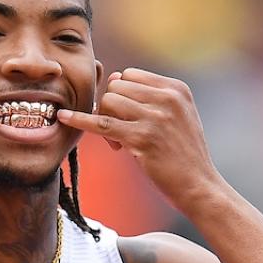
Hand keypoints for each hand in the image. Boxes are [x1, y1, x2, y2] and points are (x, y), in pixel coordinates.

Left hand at [56, 68, 223, 212]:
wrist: (200, 187)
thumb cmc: (184, 156)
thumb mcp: (178, 117)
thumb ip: (151, 97)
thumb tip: (113, 78)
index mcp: (176, 89)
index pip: (130, 75)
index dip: (121, 95)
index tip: (127, 119)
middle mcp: (168, 98)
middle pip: (117, 86)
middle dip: (111, 108)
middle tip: (120, 135)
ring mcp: (155, 117)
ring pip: (109, 102)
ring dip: (106, 122)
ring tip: (119, 145)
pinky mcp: (142, 138)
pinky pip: (101, 124)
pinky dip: (80, 120)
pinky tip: (63, 118)